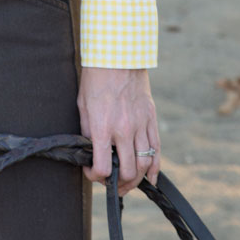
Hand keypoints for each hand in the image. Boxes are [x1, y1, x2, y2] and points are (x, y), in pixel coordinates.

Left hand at [77, 66, 159, 195]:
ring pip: (144, 164)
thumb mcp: (83, 104)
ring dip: (136, 180)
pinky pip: (156, 149)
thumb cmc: (96, 78)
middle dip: (119, 184)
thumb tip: (91, 150)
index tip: (91, 173)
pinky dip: (154, 167)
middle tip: (112, 185)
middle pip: (127, 171)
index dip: (95, 176)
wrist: (117, 55)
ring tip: (128, 183)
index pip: (102, 166)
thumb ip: (88, 130)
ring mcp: (140, 124)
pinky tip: (150, 177)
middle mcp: (124, 129)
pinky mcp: (150, 118)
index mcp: (103, 127)